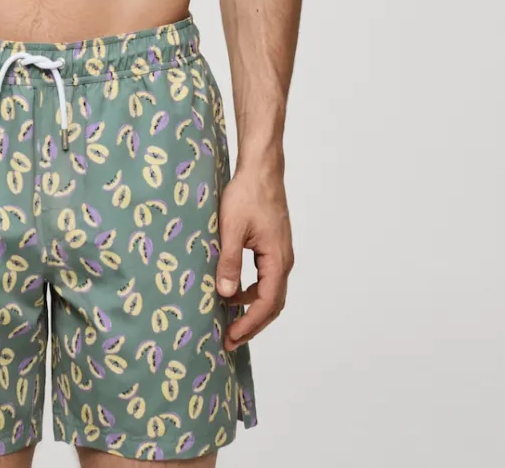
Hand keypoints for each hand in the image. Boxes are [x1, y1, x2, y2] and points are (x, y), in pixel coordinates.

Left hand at [215, 164, 293, 350]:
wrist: (261, 170)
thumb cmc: (247, 194)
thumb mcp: (231, 229)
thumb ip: (229, 262)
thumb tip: (226, 295)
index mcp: (277, 260)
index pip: (266, 304)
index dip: (249, 325)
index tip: (230, 338)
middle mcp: (283, 261)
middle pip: (273, 304)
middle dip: (252, 325)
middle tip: (230, 340)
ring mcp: (280, 254)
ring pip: (271, 293)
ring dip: (253, 310)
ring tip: (231, 322)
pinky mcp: (274, 247)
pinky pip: (266, 278)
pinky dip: (253, 292)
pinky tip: (235, 293)